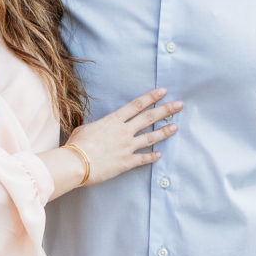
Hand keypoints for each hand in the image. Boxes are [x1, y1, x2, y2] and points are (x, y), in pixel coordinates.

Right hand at [53, 90, 181, 194]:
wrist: (76, 164)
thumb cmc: (76, 146)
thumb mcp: (85, 128)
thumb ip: (98, 126)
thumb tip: (99, 127)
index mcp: (113, 120)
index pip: (136, 105)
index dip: (151, 97)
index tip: (163, 92)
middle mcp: (123, 131)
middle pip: (149, 117)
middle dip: (165, 110)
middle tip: (179, 105)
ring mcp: (127, 147)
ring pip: (151, 137)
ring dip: (164, 131)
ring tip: (175, 127)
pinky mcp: (126, 162)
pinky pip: (143, 158)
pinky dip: (152, 157)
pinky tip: (159, 155)